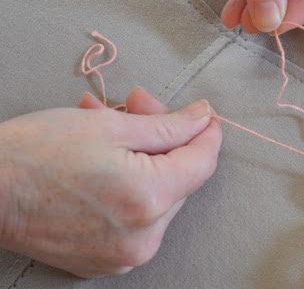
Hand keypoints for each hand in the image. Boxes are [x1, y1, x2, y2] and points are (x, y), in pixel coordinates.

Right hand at [0, 88, 221, 277]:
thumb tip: (203, 119)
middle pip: (180, 177)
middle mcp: (143, 237)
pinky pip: (137, 219)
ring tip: (111, 125)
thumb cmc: (35, 153)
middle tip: (137, 104)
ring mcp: (124, 256)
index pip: (202, 162)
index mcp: (148, 199)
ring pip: (159, 196)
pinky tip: (105, 159)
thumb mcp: (111, 126)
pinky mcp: (105, 262)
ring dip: (144, 158)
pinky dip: (129, 185)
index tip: (201, 115)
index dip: (206, 132)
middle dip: (165, 137)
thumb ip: (168, 125)